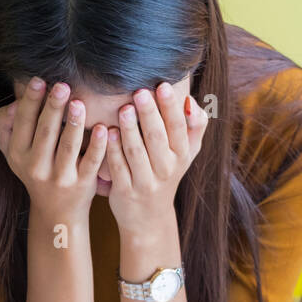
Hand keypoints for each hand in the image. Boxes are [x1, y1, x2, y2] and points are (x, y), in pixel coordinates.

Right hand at [0, 78, 108, 221]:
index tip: (40, 80)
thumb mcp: (12, 151)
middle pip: (45, 133)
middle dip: (53, 108)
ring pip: (67, 148)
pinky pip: (90, 163)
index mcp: (18, 154)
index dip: (31, 101)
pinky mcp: (82, 184)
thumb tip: (13, 102)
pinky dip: (97, 146)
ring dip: (73, 124)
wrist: (55, 211)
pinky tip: (103, 129)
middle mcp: (36, 166)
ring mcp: (60, 177)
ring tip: (79, 103)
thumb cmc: (35, 169)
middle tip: (62, 85)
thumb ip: (7, 125)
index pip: (23, 123)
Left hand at [103, 82, 207, 232]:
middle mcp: (166, 168)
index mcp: (181, 155)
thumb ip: (195, 125)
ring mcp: (145, 182)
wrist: (149, 216)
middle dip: (149, 114)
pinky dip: (113, 151)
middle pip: (157, 138)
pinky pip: (118, 168)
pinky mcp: (125, 191)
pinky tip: (106, 133)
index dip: (171, 107)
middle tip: (140, 92)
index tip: (163, 85)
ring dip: (129, 130)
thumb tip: (191, 100)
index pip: (178, 127)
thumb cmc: (167, 172)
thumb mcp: (187, 152)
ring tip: (124, 110)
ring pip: (136, 152)